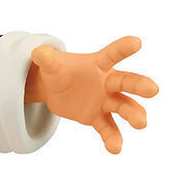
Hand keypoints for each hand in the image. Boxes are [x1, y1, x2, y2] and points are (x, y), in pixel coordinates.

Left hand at [25, 36, 158, 153]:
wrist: (54, 89)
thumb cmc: (57, 71)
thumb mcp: (50, 65)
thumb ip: (47, 60)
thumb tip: (38, 53)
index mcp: (98, 64)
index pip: (112, 54)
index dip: (123, 48)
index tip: (136, 42)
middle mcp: (107, 82)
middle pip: (126, 82)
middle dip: (139, 86)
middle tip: (153, 90)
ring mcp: (105, 101)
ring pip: (123, 107)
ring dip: (133, 114)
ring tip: (141, 124)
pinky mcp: (98, 117)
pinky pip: (108, 128)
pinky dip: (112, 138)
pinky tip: (115, 149)